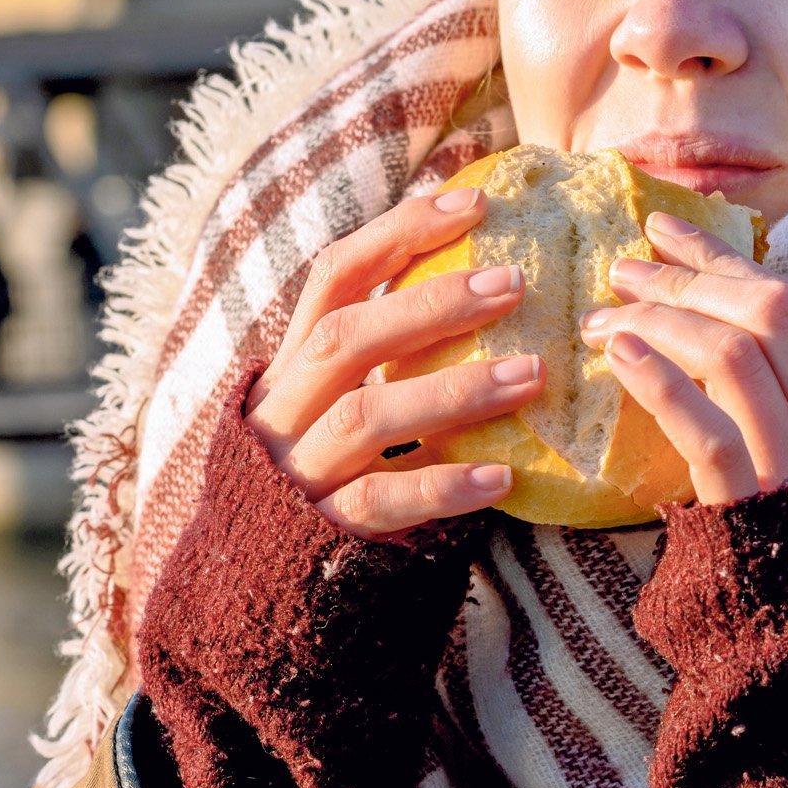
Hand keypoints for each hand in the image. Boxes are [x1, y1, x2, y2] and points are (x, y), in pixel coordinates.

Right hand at [244, 186, 533, 535]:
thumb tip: (479, 279)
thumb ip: (381, 354)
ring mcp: (296, 472)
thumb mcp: (333, 404)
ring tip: (533, 374)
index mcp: (290, 364)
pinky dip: (441, 486)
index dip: (398, 233)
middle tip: (517, 281)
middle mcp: (283, 409)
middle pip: (346, 337)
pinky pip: (379, 504)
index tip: (473, 202)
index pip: (333, 277)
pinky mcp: (318, 534)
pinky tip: (501, 477)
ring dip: (453, 391)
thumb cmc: (323, 475)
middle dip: (431, 303)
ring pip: (366, 416)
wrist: (255, 585)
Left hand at [578, 210, 787, 503]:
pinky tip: (622, 358)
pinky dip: (666, 385)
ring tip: (603, 316)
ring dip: (665, 320)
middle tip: (620, 265)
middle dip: (689, 276)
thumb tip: (699, 333)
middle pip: (770, 310)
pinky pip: (715, 433)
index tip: (665, 226)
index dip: (724, 257)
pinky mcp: (761, 512)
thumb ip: (772, 401)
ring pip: (740, 357)